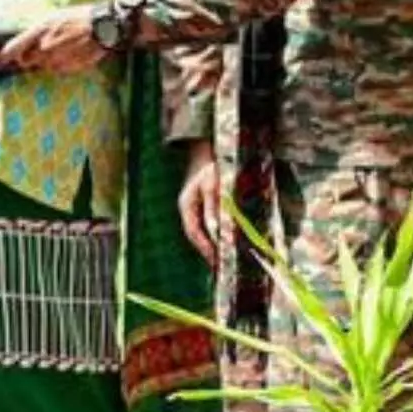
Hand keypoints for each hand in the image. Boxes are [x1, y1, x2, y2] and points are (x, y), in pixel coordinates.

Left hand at [0, 12, 110, 73]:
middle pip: (25, 61)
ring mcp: (56, 59)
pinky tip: (69, 53)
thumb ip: (35, 31)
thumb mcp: (52, 17)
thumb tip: (23, 42)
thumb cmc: (78, 17)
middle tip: (37, 51)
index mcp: (39, 30)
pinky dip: (59, 64)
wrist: (103, 26)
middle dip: (27, 58)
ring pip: (42, 66)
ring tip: (60, 47)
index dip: (2, 57)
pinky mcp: (68, 68)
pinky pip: (57, 70)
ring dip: (45, 60)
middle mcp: (45, 46)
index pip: (13, 49)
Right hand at [178, 144, 230, 271]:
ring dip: (213, 242)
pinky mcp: (203, 201)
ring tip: (224, 257)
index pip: (194, 233)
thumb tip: (220, 234)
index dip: (206, 249)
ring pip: (202, 229)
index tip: (218, 262)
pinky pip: (208, 221)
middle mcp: (188, 207)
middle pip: (197, 234)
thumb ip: (216, 211)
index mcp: (187, 205)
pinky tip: (226, 238)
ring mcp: (194, 204)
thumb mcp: (215, 187)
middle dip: (209, 250)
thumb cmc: (211, 164)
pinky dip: (216, 232)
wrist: (208, 146)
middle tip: (222, 265)